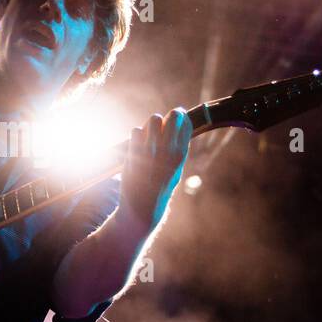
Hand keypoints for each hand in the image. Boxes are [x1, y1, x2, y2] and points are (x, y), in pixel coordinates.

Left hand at [121, 107, 192, 227]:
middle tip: (163, 122)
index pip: (187, 124)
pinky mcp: (134, 151)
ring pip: (153, 119)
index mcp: (181, 155)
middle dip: (169, 116)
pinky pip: (136, 130)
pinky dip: (137, 134)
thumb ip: (177, 150)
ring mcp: (151, 149)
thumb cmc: (160, 187)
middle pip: (174, 116)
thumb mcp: (176, 170)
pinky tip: (137, 144)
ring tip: (149, 134)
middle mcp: (168, 150)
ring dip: (151, 123)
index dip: (183, 117)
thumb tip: (178, 127)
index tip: (178, 117)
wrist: (142, 205)